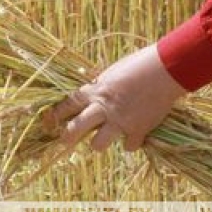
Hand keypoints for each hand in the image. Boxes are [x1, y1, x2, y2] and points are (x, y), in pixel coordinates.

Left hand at [44, 44, 187, 152]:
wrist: (164, 70)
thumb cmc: (139, 64)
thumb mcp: (113, 72)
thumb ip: (101, 85)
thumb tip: (93, 91)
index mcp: (96, 90)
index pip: (68, 104)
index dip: (56, 114)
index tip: (47, 122)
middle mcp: (103, 107)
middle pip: (75, 128)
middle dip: (67, 136)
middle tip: (65, 142)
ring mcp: (120, 120)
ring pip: (97, 144)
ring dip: (99, 142)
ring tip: (105, 138)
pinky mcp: (137, 130)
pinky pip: (128, 146)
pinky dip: (131, 142)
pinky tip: (134, 136)